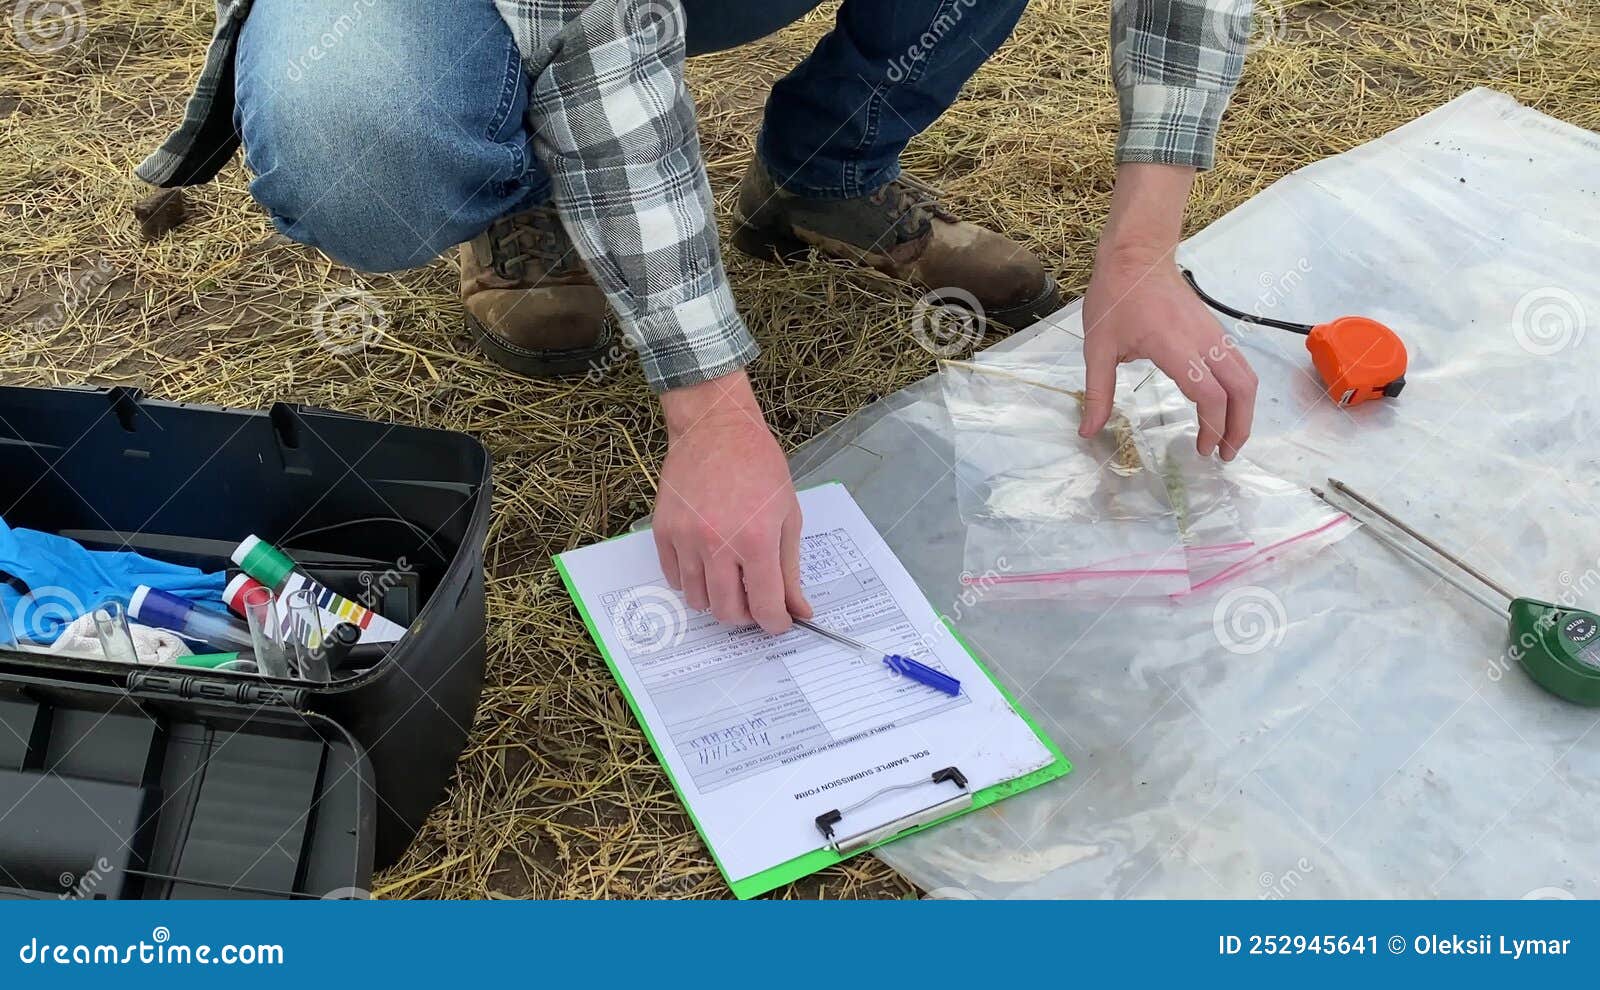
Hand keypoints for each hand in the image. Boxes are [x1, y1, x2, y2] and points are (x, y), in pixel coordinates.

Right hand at [654, 371, 812, 633]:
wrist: (715, 427)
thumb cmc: (758, 466)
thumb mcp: (788, 515)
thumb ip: (790, 569)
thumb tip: (798, 610)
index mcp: (756, 540)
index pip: (764, 607)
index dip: (775, 623)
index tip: (779, 622)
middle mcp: (717, 544)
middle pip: (727, 612)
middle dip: (746, 616)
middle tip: (755, 600)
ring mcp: (685, 538)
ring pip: (698, 600)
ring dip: (718, 598)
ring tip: (731, 575)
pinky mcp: (663, 531)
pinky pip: (675, 578)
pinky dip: (692, 579)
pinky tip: (707, 560)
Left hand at [1079, 163, 1256, 460]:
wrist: (1136, 254)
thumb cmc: (1114, 299)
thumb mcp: (1096, 348)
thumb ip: (1097, 393)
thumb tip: (1088, 432)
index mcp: (1174, 347)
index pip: (1209, 395)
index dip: (1211, 427)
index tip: (1201, 450)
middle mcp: (1203, 340)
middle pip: (1241, 389)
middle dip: (1239, 427)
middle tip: (1225, 456)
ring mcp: (1214, 333)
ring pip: (1246, 376)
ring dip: (1244, 411)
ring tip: (1229, 438)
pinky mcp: (1215, 330)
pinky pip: (1239, 365)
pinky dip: (1239, 392)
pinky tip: (1224, 408)